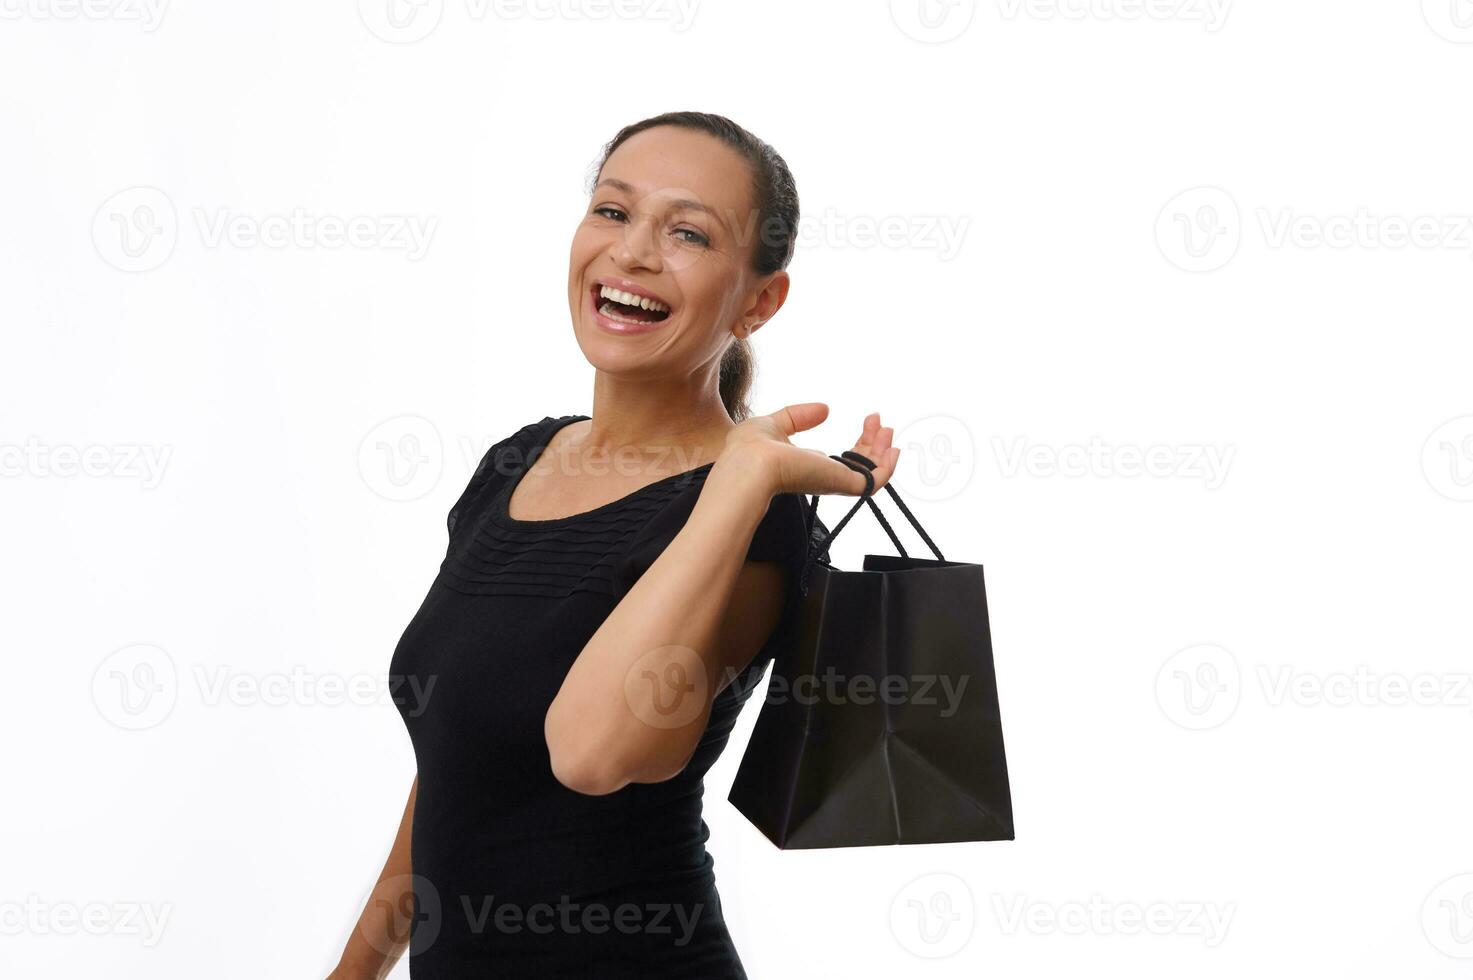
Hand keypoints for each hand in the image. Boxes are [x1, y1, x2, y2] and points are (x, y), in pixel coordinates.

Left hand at [722, 403, 898, 497]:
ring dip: (882, 451)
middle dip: (873, 443)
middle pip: (858, 464)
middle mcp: (823, 477)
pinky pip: (872, 483)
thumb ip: (799, 417)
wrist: (750, 465)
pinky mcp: (841, 484)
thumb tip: (825, 409)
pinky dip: (887, 468)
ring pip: (869, 473)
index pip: (840, 460)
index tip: (867, 421)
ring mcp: (833, 482)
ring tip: (887, 429)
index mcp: (807, 467)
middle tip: (878, 421)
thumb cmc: (750, 449)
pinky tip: (894, 449)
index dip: (858, 442)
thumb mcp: (776, 423)